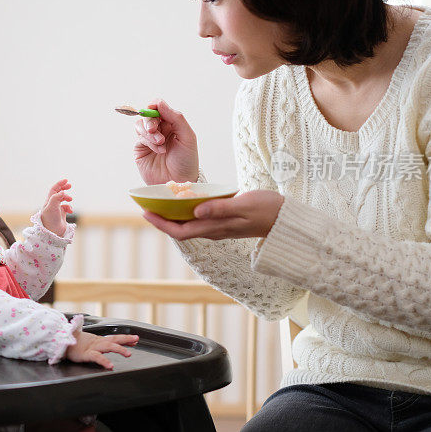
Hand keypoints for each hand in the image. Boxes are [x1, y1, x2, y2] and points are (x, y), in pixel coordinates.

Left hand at [41, 179, 72, 235]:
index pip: (54, 189)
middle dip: (64, 188)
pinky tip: (70, 211)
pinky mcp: (61, 215)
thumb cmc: (50, 219)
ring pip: (63, 200)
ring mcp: (57, 210)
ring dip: (67, 198)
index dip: (59, 184)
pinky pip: (67, 207)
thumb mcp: (52, 207)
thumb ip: (56, 198)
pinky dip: (69, 207)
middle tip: (70, 185)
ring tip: (70, 200)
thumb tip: (62, 191)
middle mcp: (52, 204)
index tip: (66, 180)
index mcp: (48, 201)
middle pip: (58, 193)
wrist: (52, 232)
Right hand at [65, 331, 138, 369]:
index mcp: (98, 340)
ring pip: (108, 346)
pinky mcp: (86, 354)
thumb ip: (98, 345)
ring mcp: (92, 347)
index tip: (135, 339)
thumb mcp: (89, 343)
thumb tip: (108, 346)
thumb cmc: (74, 344)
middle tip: (136, 339)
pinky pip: (97, 357)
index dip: (125, 338)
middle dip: (126, 339)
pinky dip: (104, 361)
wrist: (61, 343)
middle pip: (114, 339)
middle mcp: (97, 342)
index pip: (114, 338)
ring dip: (119, 349)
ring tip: (128, 354)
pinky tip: (110, 365)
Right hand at [133, 99, 199, 184]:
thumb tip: (159, 102)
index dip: (155, 105)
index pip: (159, 108)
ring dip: (149, 133)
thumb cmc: (186, 161)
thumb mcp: (187, 136)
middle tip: (155, 131)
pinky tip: (159, 150)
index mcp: (172, 124)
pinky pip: (140, 138)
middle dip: (150, 121)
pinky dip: (149, 142)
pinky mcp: (141, 150)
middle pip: (148, 116)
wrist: (180, 181)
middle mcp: (160, 130)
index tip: (153, 107)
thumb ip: (175, 117)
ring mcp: (149, 140)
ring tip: (160, 143)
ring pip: (140, 125)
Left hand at [143, 190, 283, 240]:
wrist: (285, 219)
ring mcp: (218, 227)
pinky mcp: (223, 221)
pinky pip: (198, 219)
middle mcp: (213, 230)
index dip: (160, 224)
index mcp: (215, 228)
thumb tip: (195, 211)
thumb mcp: (243, 206)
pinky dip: (186, 210)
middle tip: (145, 205)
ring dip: (172, 216)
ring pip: (188, 224)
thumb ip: (220, 209)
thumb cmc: (267, 210)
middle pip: (180, 229)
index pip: (180, 231)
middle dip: (161, 220)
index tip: (145, 212)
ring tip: (159, 202)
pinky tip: (183, 200)